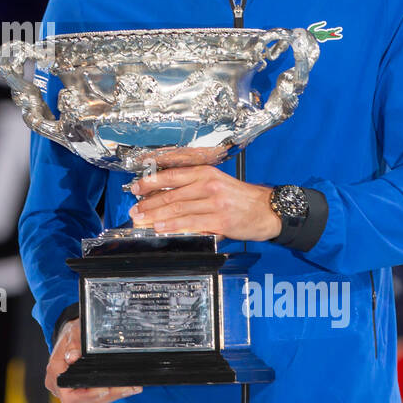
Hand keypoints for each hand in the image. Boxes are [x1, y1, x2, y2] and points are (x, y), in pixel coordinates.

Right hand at [45, 319, 142, 402]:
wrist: (71, 335)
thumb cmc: (71, 333)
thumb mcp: (72, 333)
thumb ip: (73, 344)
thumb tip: (71, 357)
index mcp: (55, 375)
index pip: (69, 395)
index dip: (87, 396)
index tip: (104, 389)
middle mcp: (62, 388)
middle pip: (85, 401)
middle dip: (108, 395)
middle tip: (128, 387)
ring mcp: (73, 391)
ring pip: (94, 401)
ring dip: (114, 395)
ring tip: (132, 386)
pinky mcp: (83, 392)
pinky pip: (98, 397)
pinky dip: (113, 392)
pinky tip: (128, 386)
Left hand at [128, 166, 280, 239]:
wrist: (268, 210)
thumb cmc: (241, 198)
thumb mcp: (218, 184)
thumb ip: (194, 188)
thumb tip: (165, 196)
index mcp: (206, 173)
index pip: (172, 175)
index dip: (150, 182)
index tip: (136, 188)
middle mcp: (209, 185)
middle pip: (171, 194)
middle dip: (148, 203)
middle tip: (134, 210)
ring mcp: (214, 202)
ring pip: (178, 208)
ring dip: (156, 215)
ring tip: (141, 220)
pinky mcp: (220, 220)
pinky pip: (191, 223)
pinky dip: (173, 226)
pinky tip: (161, 228)